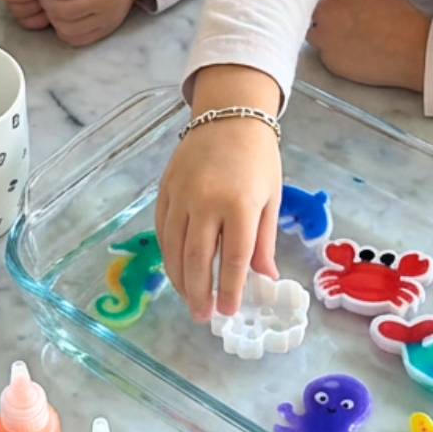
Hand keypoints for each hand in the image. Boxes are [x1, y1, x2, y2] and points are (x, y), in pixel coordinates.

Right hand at [155, 65, 282, 321]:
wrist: (229, 115)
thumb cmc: (258, 158)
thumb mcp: (270, 198)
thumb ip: (264, 241)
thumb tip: (265, 279)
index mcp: (239, 203)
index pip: (233, 257)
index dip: (230, 289)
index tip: (228, 312)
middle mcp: (206, 201)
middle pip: (196, 258)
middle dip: (199, 293)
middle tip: (202, 317)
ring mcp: (181, 194)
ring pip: (173, 248)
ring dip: (179, 279)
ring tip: (189, 300)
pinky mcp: (165, 189)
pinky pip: (162, 229)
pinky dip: (167, 254)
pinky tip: (174, 270)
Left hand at [306, 0, 430, 90]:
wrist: (413, 49)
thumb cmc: (400, 16)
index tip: (330, 1)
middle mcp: (324, 12)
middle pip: (309, 10)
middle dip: (319, 14)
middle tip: (336, 20)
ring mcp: (324, 38)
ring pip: (312, 33)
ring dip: (322, 33)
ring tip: (344, 36)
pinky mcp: (329, 61)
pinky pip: (324, 54)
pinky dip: (333, 52)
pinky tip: (351, 52)